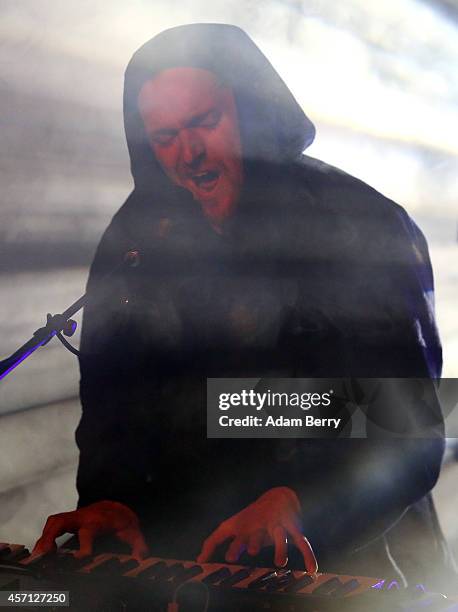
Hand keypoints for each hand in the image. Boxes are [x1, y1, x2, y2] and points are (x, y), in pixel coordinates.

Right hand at [32, 500, 148, 561]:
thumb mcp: (133, 531)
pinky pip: (52, 526)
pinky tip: (41, 554)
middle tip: (44, 555)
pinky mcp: (68, 521)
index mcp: (99, 520)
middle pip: (62, 520)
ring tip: (38, 557)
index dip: (85, 546)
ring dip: (43, 538)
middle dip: (51, 536)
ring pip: (54, 522)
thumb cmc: (121, 520)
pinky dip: (44, 538)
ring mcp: (74, 517)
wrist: (116, 505)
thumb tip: (141, 558)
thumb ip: (138, 545)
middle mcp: (83, 516)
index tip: (80, 559)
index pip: (89, 531)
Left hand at [197, 487, 316, 571]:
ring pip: (280, 537)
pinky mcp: (294, 529)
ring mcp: (278, 526)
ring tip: (279, 562)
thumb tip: (199, 560)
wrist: (278, 497)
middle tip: (251, 550)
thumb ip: (214, 541)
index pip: (239, 537)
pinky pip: (303, 542)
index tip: (230, 558)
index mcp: (246, 527)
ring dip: (280, 547)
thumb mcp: (231, 526)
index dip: (235, 547)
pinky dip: (309, 555)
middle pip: (258, 534)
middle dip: (255, 541)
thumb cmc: (250, 517)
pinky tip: (312, 569)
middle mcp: (262, 526)